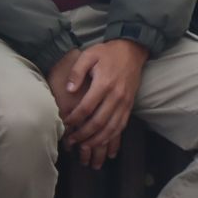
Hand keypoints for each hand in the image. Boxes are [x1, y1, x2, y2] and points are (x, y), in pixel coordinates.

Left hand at [55, 39, 147, 166]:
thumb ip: (77, 72)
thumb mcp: (88, 55)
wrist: (132, 51)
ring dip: (98, 140)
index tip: (65, 123)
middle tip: (72, 141)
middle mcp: (116, 96)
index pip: (87, 107)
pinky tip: (102, 143)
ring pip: (111, 128)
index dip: (75, 118)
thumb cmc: (106, 53)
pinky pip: (121, 126)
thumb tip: (69, 90)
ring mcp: (125, 103)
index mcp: (104, 84)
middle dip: (84, 134)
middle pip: (99, 122)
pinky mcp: (130, 106)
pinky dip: (111, 137)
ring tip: (84, 146)